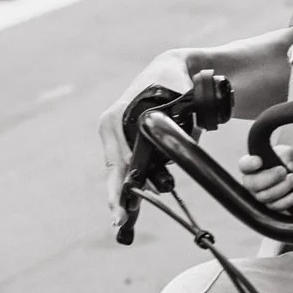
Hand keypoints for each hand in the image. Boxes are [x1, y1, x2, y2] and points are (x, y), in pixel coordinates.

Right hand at [98, 51, 195, 226]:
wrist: (170, 70)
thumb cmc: (177, 85)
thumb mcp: (182, 103)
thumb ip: (182, 126)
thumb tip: (181, 151)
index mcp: (118, 116)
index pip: (121, 158)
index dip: (125, 184)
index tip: (123, 206)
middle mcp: (110, 125)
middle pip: (115, 169)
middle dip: (119, 196)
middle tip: (121, 222)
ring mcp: (112, 132)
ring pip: (118, 170)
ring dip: (123, 192)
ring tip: (123, 221)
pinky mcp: (119, 138)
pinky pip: (122, 164)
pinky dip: (126, 182)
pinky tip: (126, 206)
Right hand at [238, 144, 292, 208]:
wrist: (288, 175)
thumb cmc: (281, 160)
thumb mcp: (285, 152)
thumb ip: (286, 155)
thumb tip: (289, 167)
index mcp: (250, 167)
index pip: (244, 165)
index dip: (249, 164)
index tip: (259, 161)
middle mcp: (251, 183)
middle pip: (253, 184)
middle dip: (270, 177)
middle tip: (283, 171)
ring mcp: (259, 196)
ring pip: (266, 196)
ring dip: (282, 187)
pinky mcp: (270, 206)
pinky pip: (277, 207)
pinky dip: (288, 200)